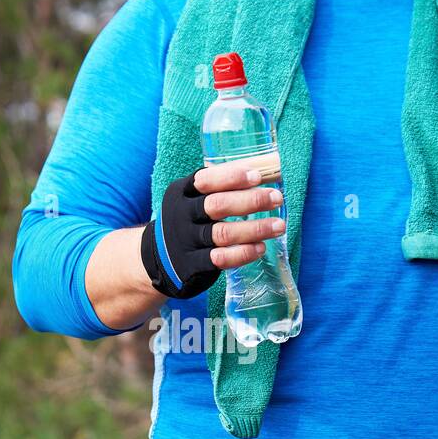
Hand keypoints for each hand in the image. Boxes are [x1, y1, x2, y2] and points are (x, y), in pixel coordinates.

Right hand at [141, 161, 284, 298]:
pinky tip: (260, 248)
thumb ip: (219, 188)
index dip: (232, 177)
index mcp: (182, 193)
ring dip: (255, 229)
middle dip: (250, 201)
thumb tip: (263, 173)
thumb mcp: (191, 200)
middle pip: (217, 205)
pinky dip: (243, 254)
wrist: (157, 259)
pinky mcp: (192, 265)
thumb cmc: (187, 221)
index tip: (257, 177)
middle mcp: (182, 215)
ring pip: (222, 234)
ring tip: (279, 226)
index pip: (205, 180)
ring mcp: (186, 241)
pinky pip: (220, 259)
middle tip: (277, 198)